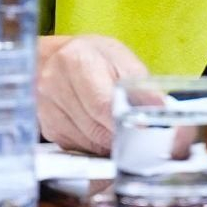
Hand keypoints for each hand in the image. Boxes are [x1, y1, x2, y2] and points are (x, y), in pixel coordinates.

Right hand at [36, 34, 147, 153]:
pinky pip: (78, 148)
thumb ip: (139, 85)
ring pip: (88, 143)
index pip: (102, 104)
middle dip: (121, 135)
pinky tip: (101, 129)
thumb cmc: (93, 58)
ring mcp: (47, 110)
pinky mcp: (48, 129)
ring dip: (109, 142)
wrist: (54, 59)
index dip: (124, 121)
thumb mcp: (121, 59)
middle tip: (138, 132)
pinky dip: (95, 144)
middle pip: (95, 128)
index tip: (142, 129)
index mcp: (76, 61)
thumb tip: (159, 107)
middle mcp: (54, 85)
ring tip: (120, 127)